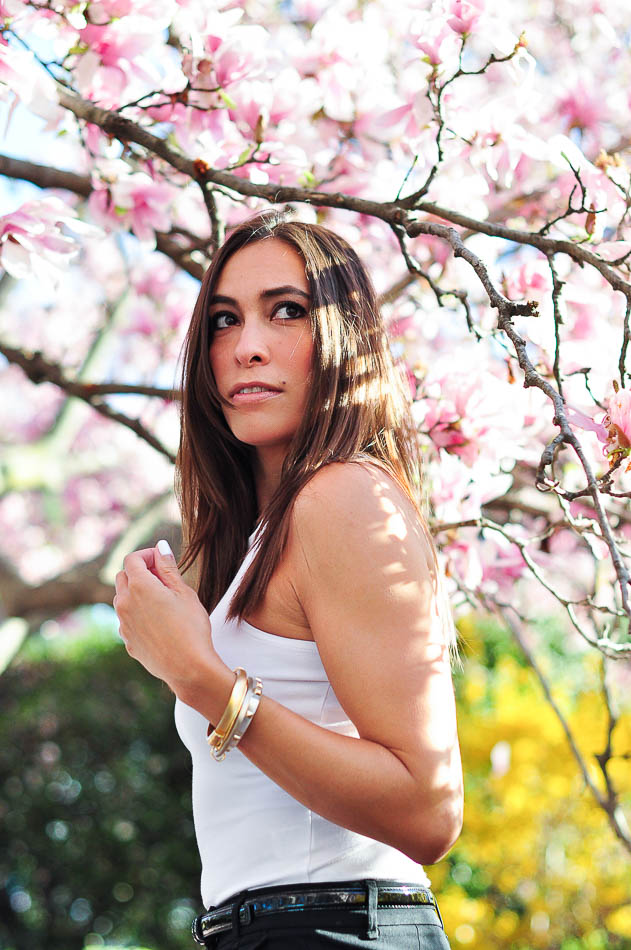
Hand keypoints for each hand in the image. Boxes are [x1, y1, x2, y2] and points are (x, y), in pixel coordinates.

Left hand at [113, 540, 219, 692]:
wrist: (188, 667)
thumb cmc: (191, 627)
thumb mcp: (183, 592)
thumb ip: (168, 567)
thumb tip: (160, 547)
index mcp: (139, 587)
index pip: (132, 560)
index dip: (147, 555)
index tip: (161, 559)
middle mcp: (124, 604)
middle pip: (123, 577)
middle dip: (140, 572)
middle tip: (163, 578)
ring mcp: (123, 624)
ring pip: (122, 599)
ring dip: (137, 593)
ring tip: (162, 601)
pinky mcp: (127, 641)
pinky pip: (127, 619)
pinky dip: (138, 613)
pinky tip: (159, 622)